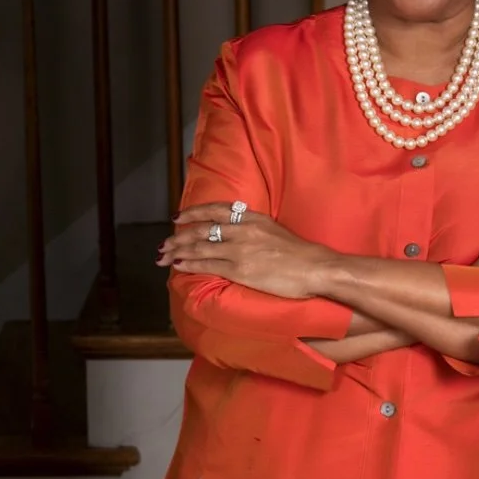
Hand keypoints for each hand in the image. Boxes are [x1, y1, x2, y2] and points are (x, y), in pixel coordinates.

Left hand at [155, 202, 335, 299]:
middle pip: (201, 228)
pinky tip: (178, 264)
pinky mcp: (239, 269)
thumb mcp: (274, 229)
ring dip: (178, 250)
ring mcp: (239, 249)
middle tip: (163, 242)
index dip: (193, 213)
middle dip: (179, 236)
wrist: (315, 267)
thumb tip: (236, 232)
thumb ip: (253, 228)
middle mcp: (242, 230)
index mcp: (252, 218)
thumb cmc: (299, 253)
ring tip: (163, 255)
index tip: (178, 217)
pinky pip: (207, 264)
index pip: (215, 210)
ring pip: (199, 246)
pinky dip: (189, 263)